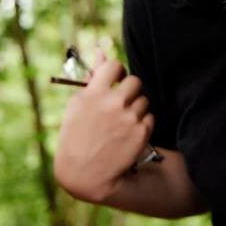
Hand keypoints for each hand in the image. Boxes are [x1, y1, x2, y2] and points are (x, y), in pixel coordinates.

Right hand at [53, 56, 153, 202]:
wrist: (84, 174)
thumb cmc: (76, 136)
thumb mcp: (77, 105)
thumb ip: (93, 77)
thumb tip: (101, 52)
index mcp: (94, 93)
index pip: (114, 65)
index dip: (117, 72)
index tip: (115, 81)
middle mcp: (113, 103)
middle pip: (135, 81)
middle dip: (129, 90)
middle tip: (120, 103)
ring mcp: (129, 118)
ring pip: (144, 100)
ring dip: (136, 108)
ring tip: (121, 123)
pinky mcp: (141, 132)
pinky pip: (149, 117)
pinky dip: (142, 123)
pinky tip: (127, 133)